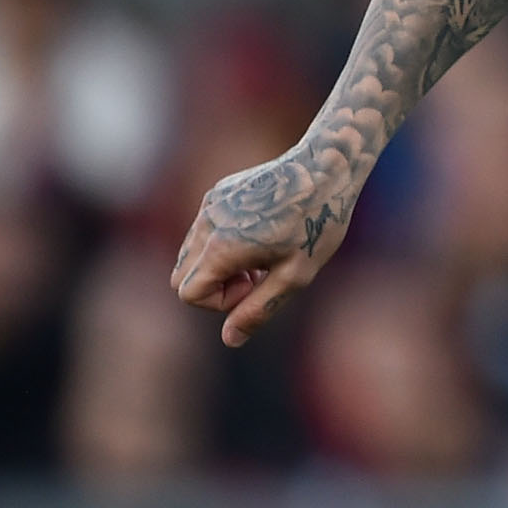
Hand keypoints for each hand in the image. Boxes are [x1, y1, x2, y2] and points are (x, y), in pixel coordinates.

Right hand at [171, 150, 353, 347]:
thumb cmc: (317, 223)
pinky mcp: (216, 192)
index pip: (189, 294)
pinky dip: (221, 242)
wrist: (326, 168)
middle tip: (258, 274)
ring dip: (217, 265)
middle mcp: (206, 224)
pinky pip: (202, 230)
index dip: (221, 302)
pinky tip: (261, 232)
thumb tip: (230, 339)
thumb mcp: (295, 275)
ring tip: (262, 254)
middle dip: (215, 286)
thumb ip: (257, 310)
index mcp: (221, 247)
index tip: (257, 285)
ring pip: (189, 254)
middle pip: (182, 276)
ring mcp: (208, 205)